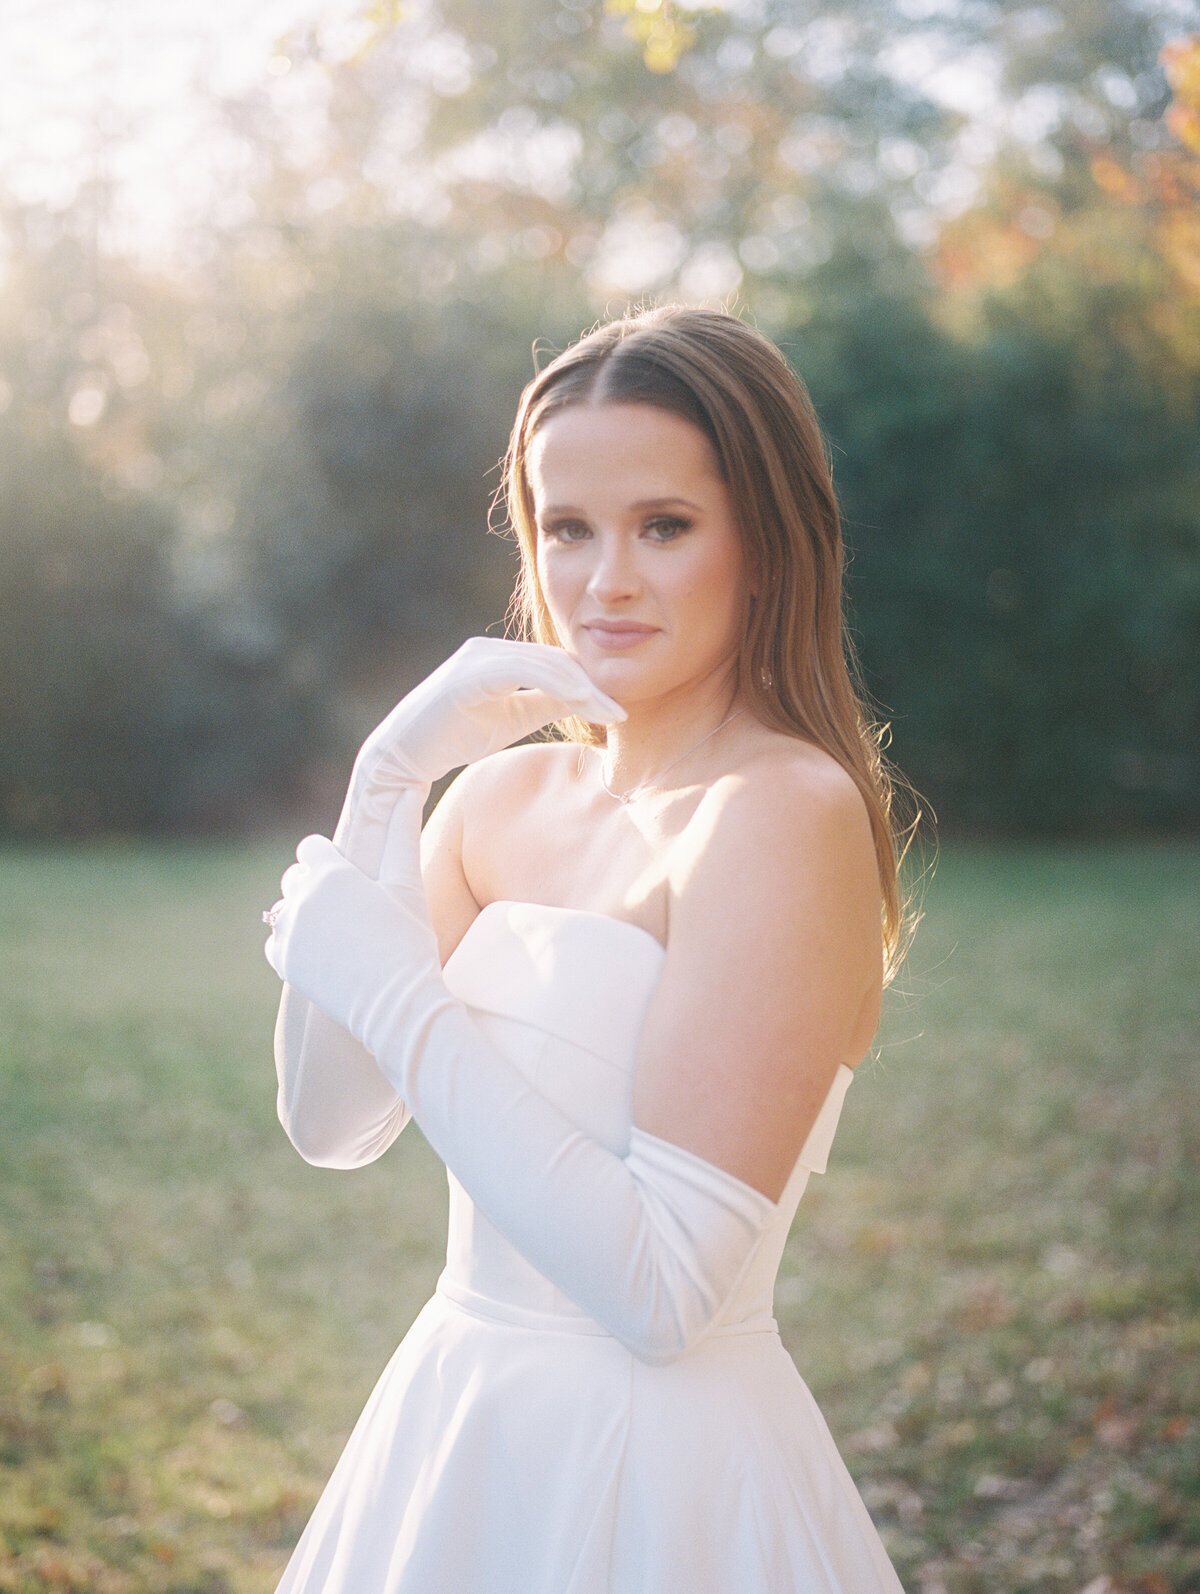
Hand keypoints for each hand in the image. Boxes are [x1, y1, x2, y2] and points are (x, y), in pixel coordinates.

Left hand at [264, 834, 412, 1039]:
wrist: (397, 1005)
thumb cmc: (409, 942)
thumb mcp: (408, 886)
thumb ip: (402, 835)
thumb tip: (409, 791)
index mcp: (330, 873)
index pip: (310, 848)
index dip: (331, 860)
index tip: (351, 879)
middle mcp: (301, 898)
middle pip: (294, 877)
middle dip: (315, 886)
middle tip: (349, 910)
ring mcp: (288, 932)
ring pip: (284, 909)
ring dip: (304, 915)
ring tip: (338, 935)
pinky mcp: (283, 963)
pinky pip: (276, 941)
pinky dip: (293, 944)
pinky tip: (322, 954)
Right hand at [333, 637, 623, 876]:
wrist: (405, 756)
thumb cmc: (456, 736)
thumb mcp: (515, 717)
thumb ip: (548, 703)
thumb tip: (588, 699)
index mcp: (500, 656)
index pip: (556, 664)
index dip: (590, 685)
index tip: (620, 711)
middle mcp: (489, 649)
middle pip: (555, 660)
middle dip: (593, 686)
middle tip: (623, 712)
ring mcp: (477, 657)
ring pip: (543, 664)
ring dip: (581, 688)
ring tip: (610, 711)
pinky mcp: (469, 674)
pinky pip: (521, 672)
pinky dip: (554, 685)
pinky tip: (580, 702)